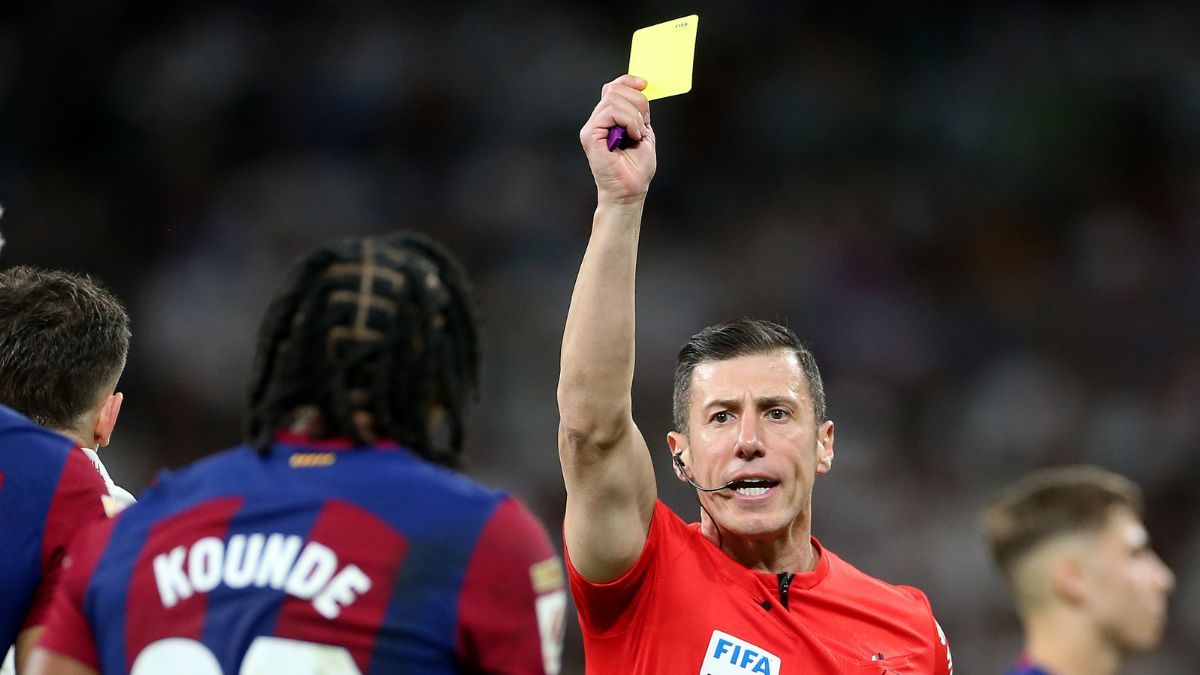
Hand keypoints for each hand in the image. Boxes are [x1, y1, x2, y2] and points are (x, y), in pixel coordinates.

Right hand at [579, 75, 656, 206]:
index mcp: (609, 119)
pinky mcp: (590, 135)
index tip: (644, 85)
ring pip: (613, 98)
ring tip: (637, 134)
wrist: (630, 191)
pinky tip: (632, 136)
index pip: (613, 87)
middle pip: (614, 89)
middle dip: (636, 101)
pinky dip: (628, 120)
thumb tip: (640, 87)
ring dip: (633, 114)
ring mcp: (592, 128)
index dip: (628, 81)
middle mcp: (597, 121)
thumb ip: (639, 111)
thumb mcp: (643, 132)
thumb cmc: (636, 168)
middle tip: (643, 124)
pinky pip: (611, 111)